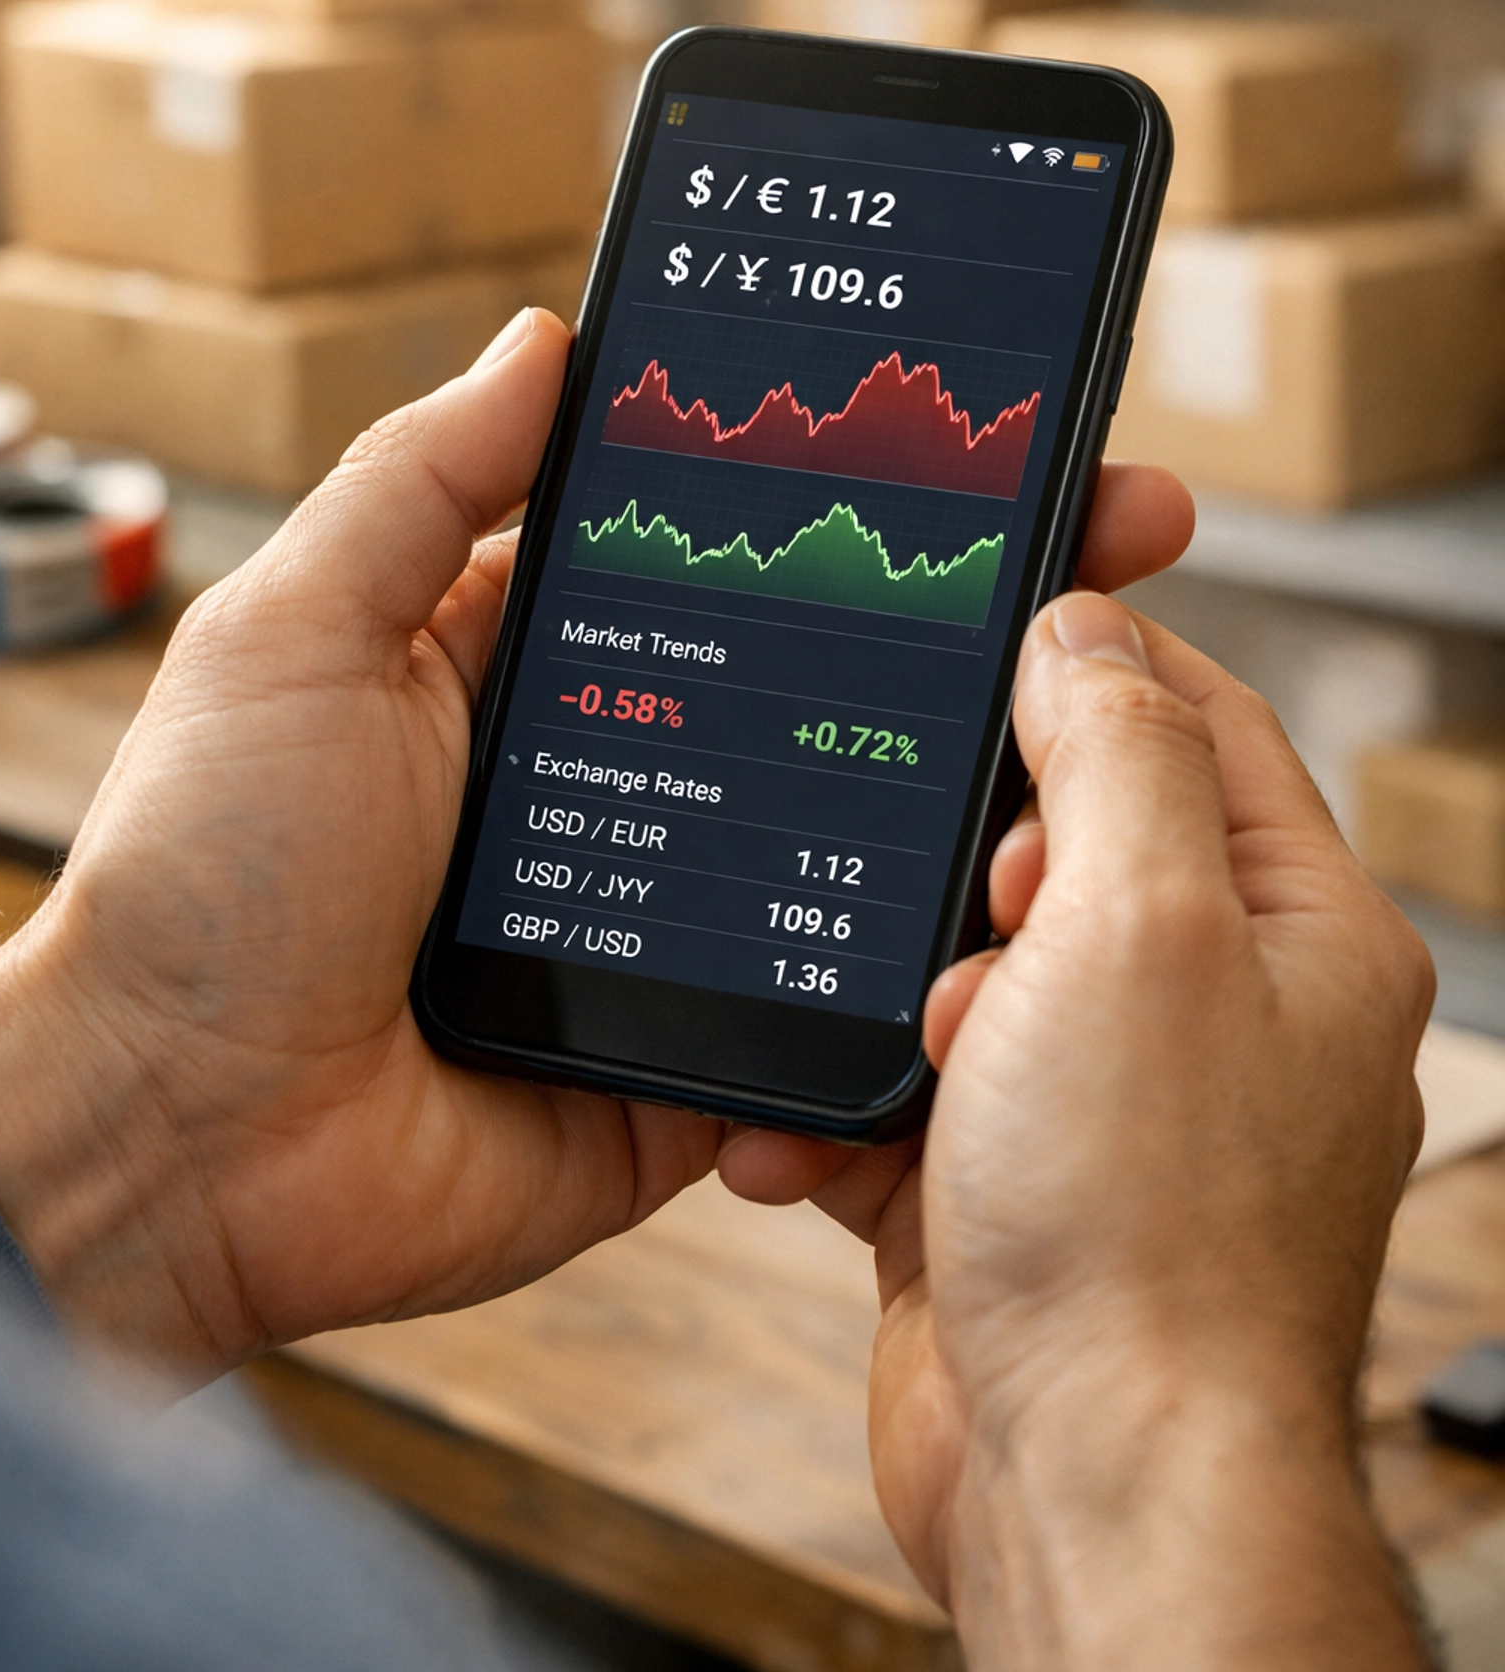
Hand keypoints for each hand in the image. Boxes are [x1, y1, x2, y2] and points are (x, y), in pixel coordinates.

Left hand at [0, 307, 1187, 1386]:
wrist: (177, 1144)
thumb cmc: (207, 868)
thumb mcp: (299, 630)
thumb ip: (425, 483)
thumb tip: (549, 336)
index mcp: (542, 661)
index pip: (738, 548)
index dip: (858, 490)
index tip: (989, 433)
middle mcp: (629, 777)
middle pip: (835, 678)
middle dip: (987, 610)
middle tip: (1124, 533)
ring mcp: (673, 918)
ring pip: (862, 839)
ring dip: (987, 783)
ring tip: (1120, 703)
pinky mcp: (698, 1055)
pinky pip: (834, 1013)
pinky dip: (923, 971)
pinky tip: (1036, 898)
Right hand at [868, 595, 1433, 1670]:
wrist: (1090, 1489)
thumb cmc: (1152, 1229)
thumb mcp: (1146, 925)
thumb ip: (1120, 757)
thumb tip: (1089, 635)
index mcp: (1295, 936)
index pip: (1207, 731)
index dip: (1105, 661)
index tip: (1001, 615)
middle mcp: (1216, 1016)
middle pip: (1075, 847)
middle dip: (976, 859)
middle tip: (943, 887)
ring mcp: (1109, 1108)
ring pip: (970, 971)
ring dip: (899, 995)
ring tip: (906, 1046)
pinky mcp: (1008, 1189)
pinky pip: (908, 1096)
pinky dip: (850, 1108)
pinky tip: (811, 1138)